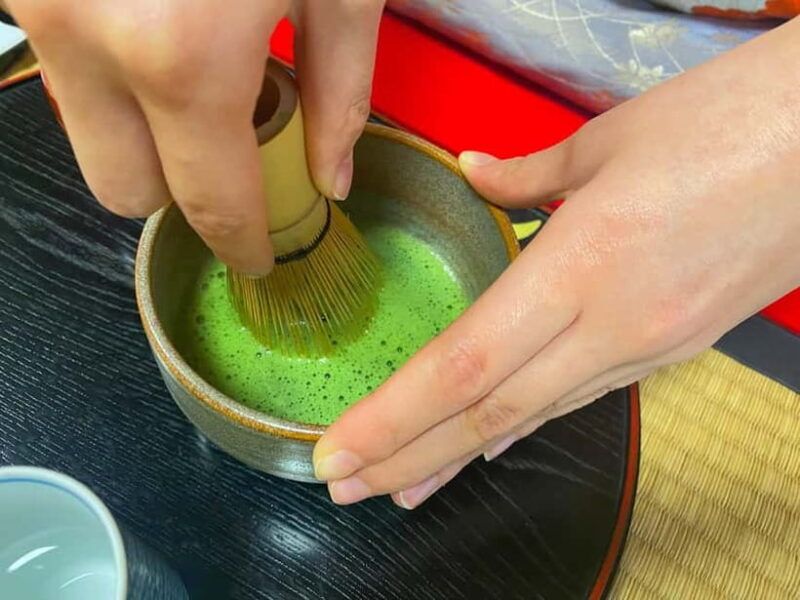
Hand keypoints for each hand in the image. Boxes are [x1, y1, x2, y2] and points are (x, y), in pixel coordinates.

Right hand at [7, 0, 383, 274]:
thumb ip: (342, 88)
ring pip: (83, 129)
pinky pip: (64, 61)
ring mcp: (36, 0)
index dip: (241, 243)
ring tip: (191, 62)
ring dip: (138, 127)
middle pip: (125, 189)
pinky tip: (157, 18)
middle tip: (226, 140)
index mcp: (181, 52)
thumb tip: (331, 180)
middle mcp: (86, 35)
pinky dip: (110, 65)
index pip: (210, 203)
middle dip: (181, 189)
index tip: (257, 256)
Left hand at [313, 18, 799, 507]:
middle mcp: (611, 325)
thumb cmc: (727, 123)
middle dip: (408, 457)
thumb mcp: (607, 139)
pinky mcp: (676, 348)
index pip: (462, 365)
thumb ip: (524, 172)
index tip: (338, 452)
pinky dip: (524, 426)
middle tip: (346, 488)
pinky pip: (582, 399)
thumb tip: (474, 171)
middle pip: (488, 412)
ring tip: (404, 488)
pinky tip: (490, 445)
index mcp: (580, 266)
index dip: (393, 420)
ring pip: (533, 417)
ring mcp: (648, 346)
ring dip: (458, 455)